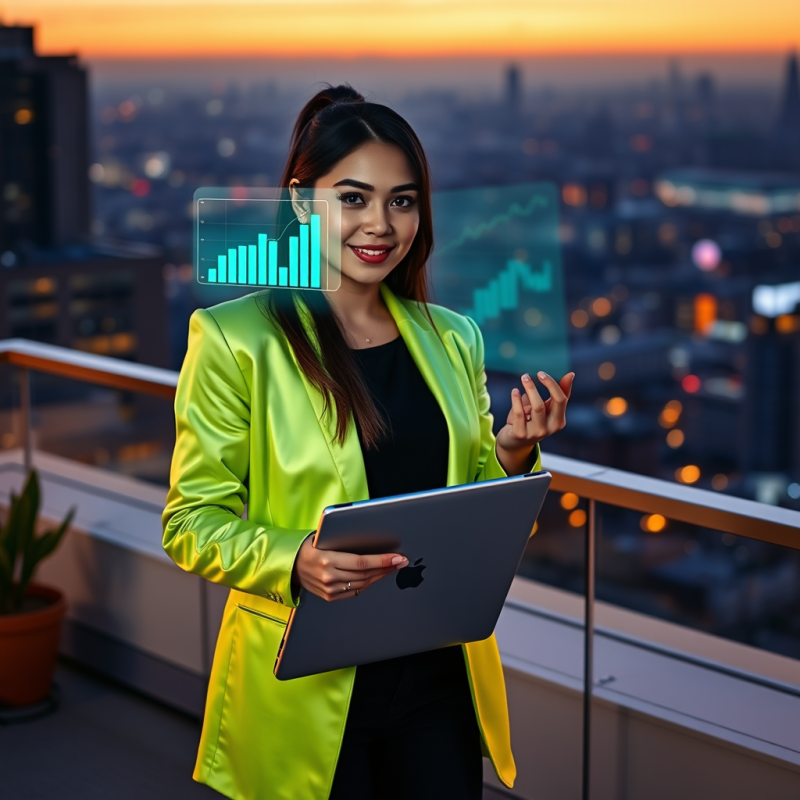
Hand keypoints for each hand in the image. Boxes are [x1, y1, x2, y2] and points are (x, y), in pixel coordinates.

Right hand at [292, 536, 407, 601]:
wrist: (290, 565)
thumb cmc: (309, 547)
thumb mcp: (323, 539)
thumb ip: (344, 542)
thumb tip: (371, 540)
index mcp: (327, 560)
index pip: (362, 562)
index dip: (382, 560)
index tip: (397, 557)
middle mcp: (329, 576)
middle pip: (365, 574)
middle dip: (386, 567)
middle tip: (401, 561)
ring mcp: (330, 589)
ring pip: (362, 583)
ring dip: (379, 575)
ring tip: (392, 568)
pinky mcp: (330, 597)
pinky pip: (354, 591)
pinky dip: (367, 583)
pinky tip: (376, 576)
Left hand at [496, 371, 574, 473]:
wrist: (514, 443)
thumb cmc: (532, 421)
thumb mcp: (545, 409)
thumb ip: (558, 393)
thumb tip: (571, 374)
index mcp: (559, 421)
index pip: (562, 399)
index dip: (552, 384)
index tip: (541, 374)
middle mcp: (550, 429)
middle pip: (554, 402)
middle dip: (545, 385)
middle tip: (529, 374)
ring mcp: (535, 433)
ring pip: (536, 407)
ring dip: (530, 389)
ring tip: (524, 378)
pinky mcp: (520, 434)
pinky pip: (520, 413)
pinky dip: (517, 400)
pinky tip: (515, 391)